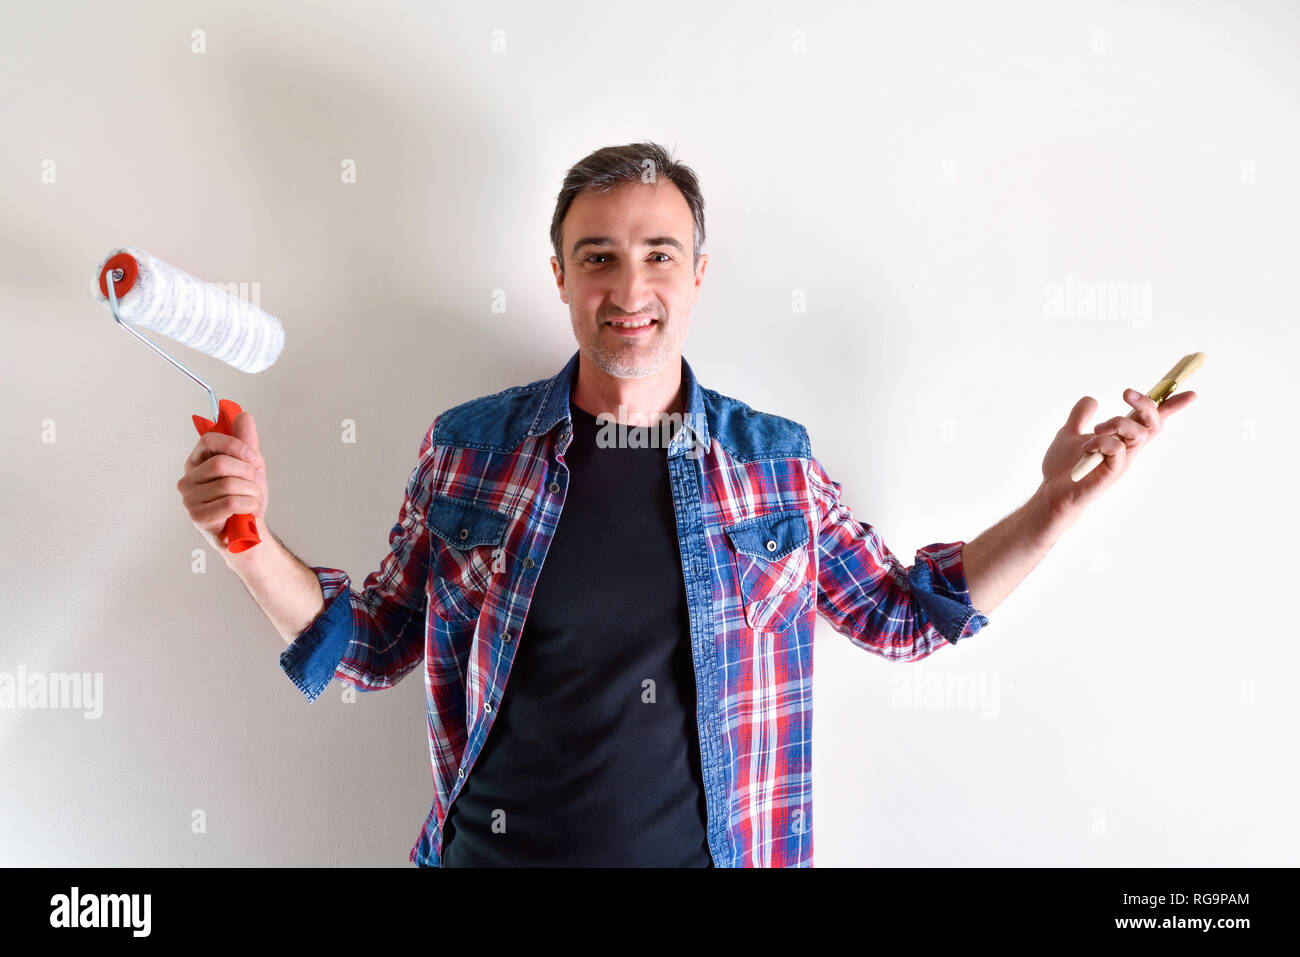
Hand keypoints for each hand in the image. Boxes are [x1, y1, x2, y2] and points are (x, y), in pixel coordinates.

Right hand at [176, 411, 268, 553]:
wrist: (249, 533)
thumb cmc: (245, 500)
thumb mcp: (250, 467)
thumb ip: (246, 442)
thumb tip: (243, 416)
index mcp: (198, 462)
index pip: (209, 440)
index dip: (235, 445)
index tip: (252, 456)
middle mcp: (189, 479)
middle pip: (220, 463)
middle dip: (248, 473)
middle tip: (255, 484)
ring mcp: (190, 499)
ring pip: (229, 485)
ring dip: (252, 493)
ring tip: (253, 501)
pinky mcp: (198, 517)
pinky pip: (230, 503)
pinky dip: (249, 506)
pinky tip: (249, 511)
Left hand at [1037, 387, 1196, 524]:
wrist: (1051, 492)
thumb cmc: (1062, 466)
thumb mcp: (1069, 431)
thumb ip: (1081, 414)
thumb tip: (1093, 399)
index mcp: (1121, 438)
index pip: (1151, 421)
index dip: (1171, 407)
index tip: (1191, 394)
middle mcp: (1127, 449)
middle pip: (1154, 424)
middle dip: (1146, 404)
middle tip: (1126, 392)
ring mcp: (1122, 462)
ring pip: (1139, 433)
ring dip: (1117, 423)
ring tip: (1096, 430)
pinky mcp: (1113, 473)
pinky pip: (1116, 447)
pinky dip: (1100, 441)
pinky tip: (1086, 449)